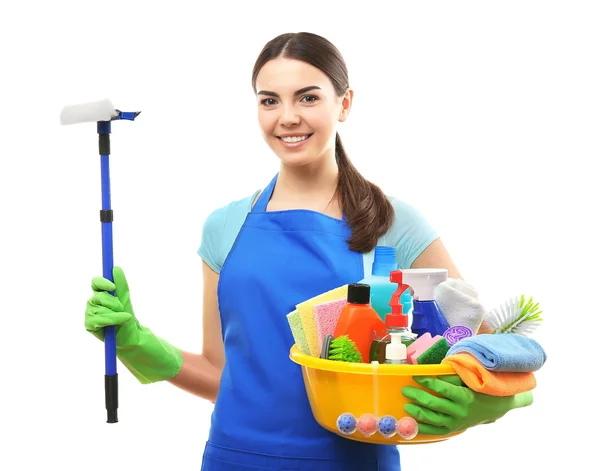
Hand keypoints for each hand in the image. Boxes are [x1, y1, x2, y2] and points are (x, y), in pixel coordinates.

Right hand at [85, 266, 140, 346]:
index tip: (112, 286)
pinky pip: (100, 320)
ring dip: (115, 313)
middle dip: (113, 302)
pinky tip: (119, 323)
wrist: (130, 333)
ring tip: (121, 318)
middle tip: (121, 307)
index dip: (102, 282)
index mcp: (100, 293)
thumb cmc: (126, 314)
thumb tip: (116, 268)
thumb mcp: (125, 297)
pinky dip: (113, 320)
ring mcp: (90, 313)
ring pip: (100, 309)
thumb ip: (121, 283)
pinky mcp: (89, 325)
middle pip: (99, 296)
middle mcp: (92, 302)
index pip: (95, 283)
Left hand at [402, 375, 532, 434]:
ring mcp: (457, 422)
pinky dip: (423, 428)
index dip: (427, 382)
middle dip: (417, 396)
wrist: (496, 406)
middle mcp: (460, 411)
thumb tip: (432, 370)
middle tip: (405, 390)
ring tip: (406, 406)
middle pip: (434, 404)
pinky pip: (436, 431)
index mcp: (465, 396)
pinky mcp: (454, 429)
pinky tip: (412, 423)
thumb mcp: (469, 379)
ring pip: (433, 419)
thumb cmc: (480, 388)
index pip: (442, 388)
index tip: (414, 375)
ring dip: (417, 413)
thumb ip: (452, 376)